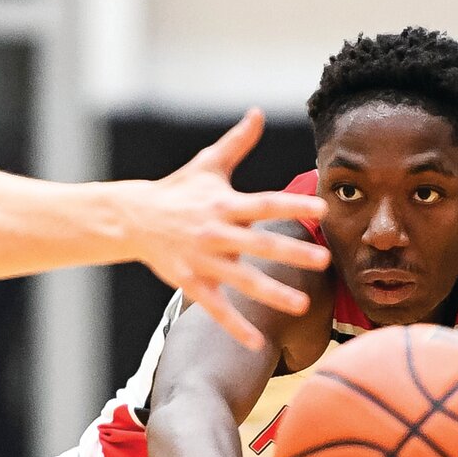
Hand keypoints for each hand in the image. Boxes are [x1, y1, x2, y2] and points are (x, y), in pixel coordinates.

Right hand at [136, 109, 329, 350]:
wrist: (133, 218)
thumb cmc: (178, 190)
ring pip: (241, 279)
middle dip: (292, 252)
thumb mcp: (207, 165)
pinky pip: (216, 308)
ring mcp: (202, 260)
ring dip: (272, 293)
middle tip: (324, 260)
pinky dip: (235, 326)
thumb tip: (258, 113)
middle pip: (259, 242)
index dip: (294, 203)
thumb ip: (237, 142)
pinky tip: (257, 343)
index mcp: (224, 202)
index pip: (265, 203)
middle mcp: (216, 232)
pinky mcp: (190, 282)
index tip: (323, 207)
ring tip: (303, 305)